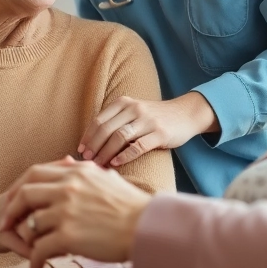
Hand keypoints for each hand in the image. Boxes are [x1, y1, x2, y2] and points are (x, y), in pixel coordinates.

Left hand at [1, 158, 151, 267]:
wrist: (148, 227)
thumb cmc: (133, 207)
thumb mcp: (108, 178)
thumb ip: (86, 172)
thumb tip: (75, 164)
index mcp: (76, 172)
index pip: (34, 173)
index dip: (18, 188)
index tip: (12, 202)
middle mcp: (68, 187)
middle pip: (24, 194)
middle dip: (11, 211)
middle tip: (6, 226)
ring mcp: (66, 210)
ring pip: (30, 224)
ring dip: (25, 240)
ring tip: (28, 252)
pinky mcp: (68, 235)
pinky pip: (39, 249)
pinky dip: (34, 261)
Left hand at [77, 93, 217, 167]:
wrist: (185, 114)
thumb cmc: (155, 117)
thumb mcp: (134, 111)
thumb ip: (116, 120)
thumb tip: (92, 141)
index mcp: (124, 103)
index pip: (99, 119)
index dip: (88, 135)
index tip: (81, 149)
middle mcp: (134, 109)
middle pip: (106, 128)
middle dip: (93, 145)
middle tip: (87, 159)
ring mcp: (147, 121)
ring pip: (119, 137)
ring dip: (105, 152)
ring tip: (98, 164)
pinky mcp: (160, 133)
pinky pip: (138, 146)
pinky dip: (125, 155)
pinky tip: (116, 163)